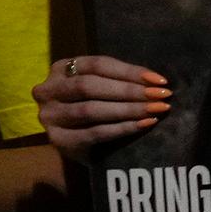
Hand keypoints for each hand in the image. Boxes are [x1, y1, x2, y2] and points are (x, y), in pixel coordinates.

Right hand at [34, 53, 167, 151]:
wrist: (81, 147)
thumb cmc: (97, 110)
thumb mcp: (101, 89)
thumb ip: (119, 81)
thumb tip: (157, 81)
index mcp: (60, 70)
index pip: (97, 64)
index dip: (129, 71)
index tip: (160, 80)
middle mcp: (48, 90)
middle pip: (90, 86)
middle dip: (130, 90)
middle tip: (161, 95)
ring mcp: (50, 116)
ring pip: (91, 109)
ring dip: (129, 109)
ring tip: (156, 109)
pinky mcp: (60, 139)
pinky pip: (95, 132)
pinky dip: (123, 128)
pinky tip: (144, 124)